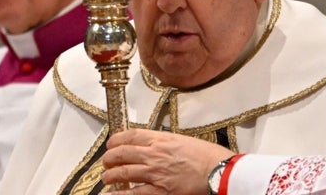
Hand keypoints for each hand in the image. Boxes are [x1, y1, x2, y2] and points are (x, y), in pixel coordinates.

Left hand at [102, 128, 233, 194]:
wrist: (219, 171)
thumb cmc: (208, 157)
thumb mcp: (185, 141)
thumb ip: (167, 143)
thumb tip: (155, 146)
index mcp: (162, 139)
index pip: (131, 136)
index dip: (116, 139)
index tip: (111, 144)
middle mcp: (155, 154)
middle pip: (122, 153)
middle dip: (110, 158)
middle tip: (106, 162)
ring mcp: (155, 173)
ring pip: (123, 173)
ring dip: (111, 176)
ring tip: (107, 179)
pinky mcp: (160, 191)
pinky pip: (134, 193)